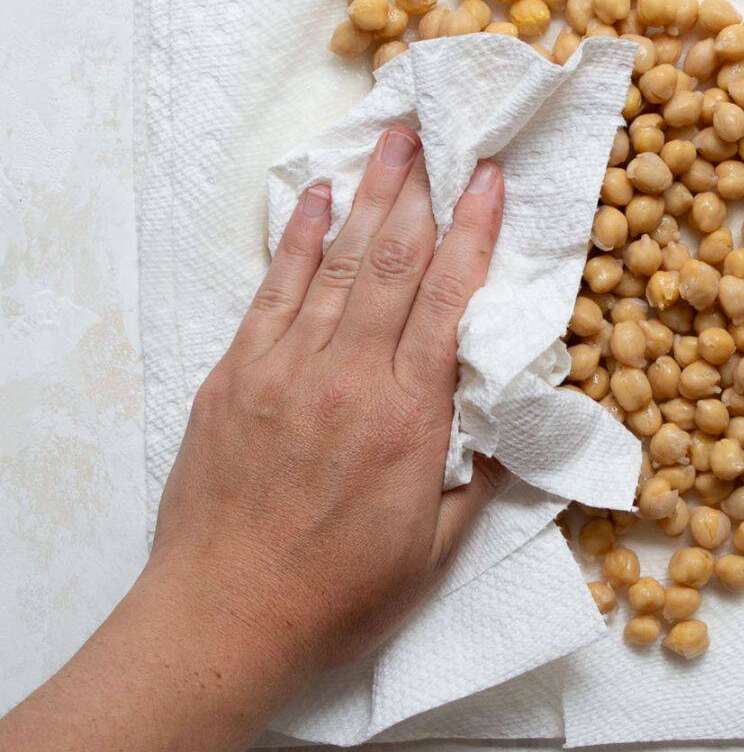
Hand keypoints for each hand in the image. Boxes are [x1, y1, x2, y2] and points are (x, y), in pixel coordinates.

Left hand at [146, 128, 504, 688]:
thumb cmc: (337, 599)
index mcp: (407, 418)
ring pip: (334, 263)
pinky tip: (313, 198)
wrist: (224, 620)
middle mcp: (348, 378)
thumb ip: (477, 483)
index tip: (491, 180)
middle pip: (392, 261)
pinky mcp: (234, 377)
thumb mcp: (434, 553)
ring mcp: (284, 370)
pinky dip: (293, 240)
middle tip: (438, 131)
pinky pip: (272, 292)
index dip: (474, 233)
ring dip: (366, 197)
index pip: (448, 301)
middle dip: (420, 190)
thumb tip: (511, 430)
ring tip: (388, 143)